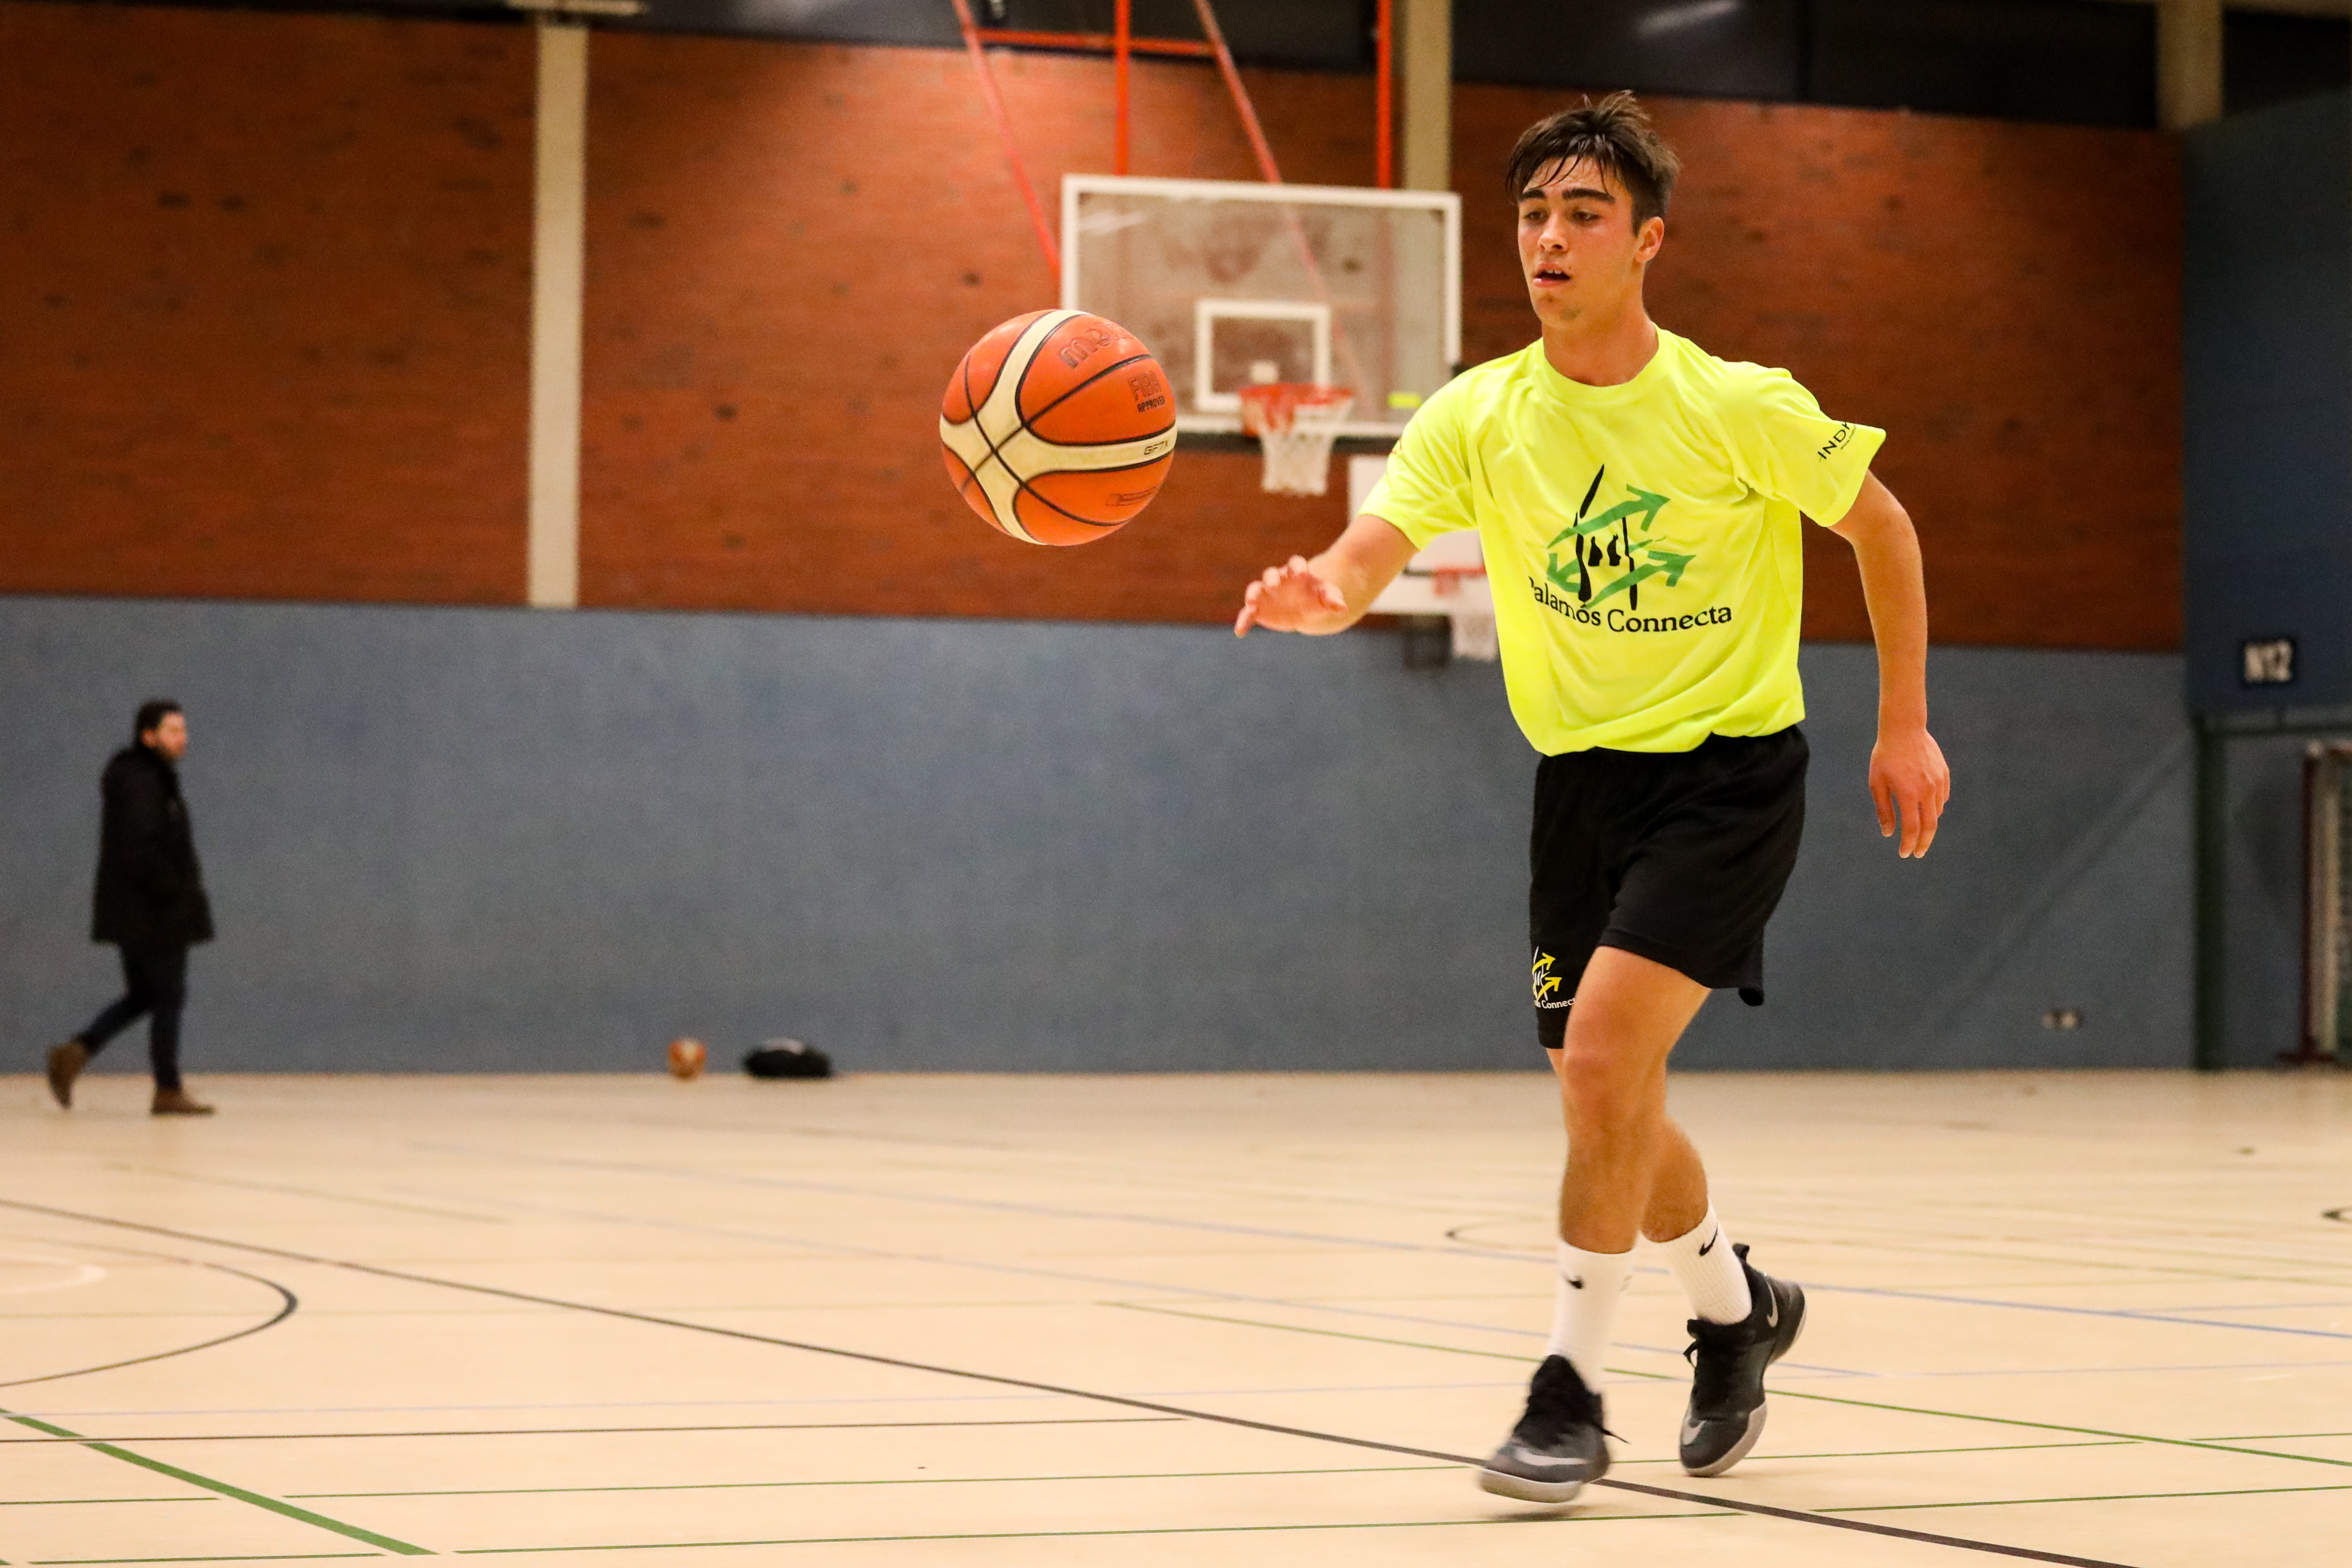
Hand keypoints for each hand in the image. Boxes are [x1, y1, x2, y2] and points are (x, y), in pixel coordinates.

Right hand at [1234, 555, 1347, 636]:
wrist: (1306, 609)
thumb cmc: (1318, 598)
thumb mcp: (1328, 597)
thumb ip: (1333, 600)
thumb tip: (1342, 607)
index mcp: (1297, 572)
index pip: (1295, 564)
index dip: (1297, 567)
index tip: (1300, 572)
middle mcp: (1279, 580)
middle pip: (1271, 574)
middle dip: (1272, 579)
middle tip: (1274, 586)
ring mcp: (1266, 594)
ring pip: (1256, 590)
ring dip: (1253, 595)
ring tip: (1251, 603)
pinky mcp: (1259, 609)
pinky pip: (1248, 614)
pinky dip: (1243, 621)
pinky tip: (1240, 632)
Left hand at [1870, 726, 1949, 858]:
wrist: (1904, 729)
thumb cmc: (1885, 756)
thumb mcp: (1877, 783)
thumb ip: (1883, 809)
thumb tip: (1889, 833)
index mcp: (1908, 794)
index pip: (1911, 828)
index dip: (1908, 844)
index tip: (1905, 854)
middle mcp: (1926, 791)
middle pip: (1930, 826)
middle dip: (1924, 843)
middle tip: (1918, 853)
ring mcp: (1938, 782)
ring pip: (1937, 812)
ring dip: (1928, 824)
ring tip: (1919, 829)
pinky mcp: (1944, 775)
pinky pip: (1942, 798)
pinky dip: (1935, 808)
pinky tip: (1927, 809)